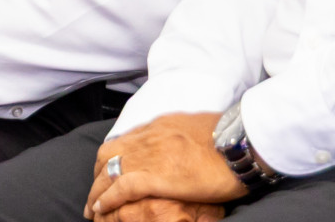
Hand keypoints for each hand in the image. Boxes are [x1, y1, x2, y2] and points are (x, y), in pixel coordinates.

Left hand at [85, 114, 245, 219]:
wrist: (242, 141)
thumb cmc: (231, 138)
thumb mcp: (200, 129)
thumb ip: (183, 135)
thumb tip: (183, 145)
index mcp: (161, 126)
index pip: (125, 140)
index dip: (113, 159)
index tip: (109, 173)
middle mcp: (150, 136)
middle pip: (109, 153)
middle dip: (98, 175)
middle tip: (97, 193)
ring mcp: (151, 155)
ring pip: (109, 171)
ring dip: (96, 190)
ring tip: (92, 208)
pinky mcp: (156, 176)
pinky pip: (121, 188)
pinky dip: (106, 199)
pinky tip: (100, 209)